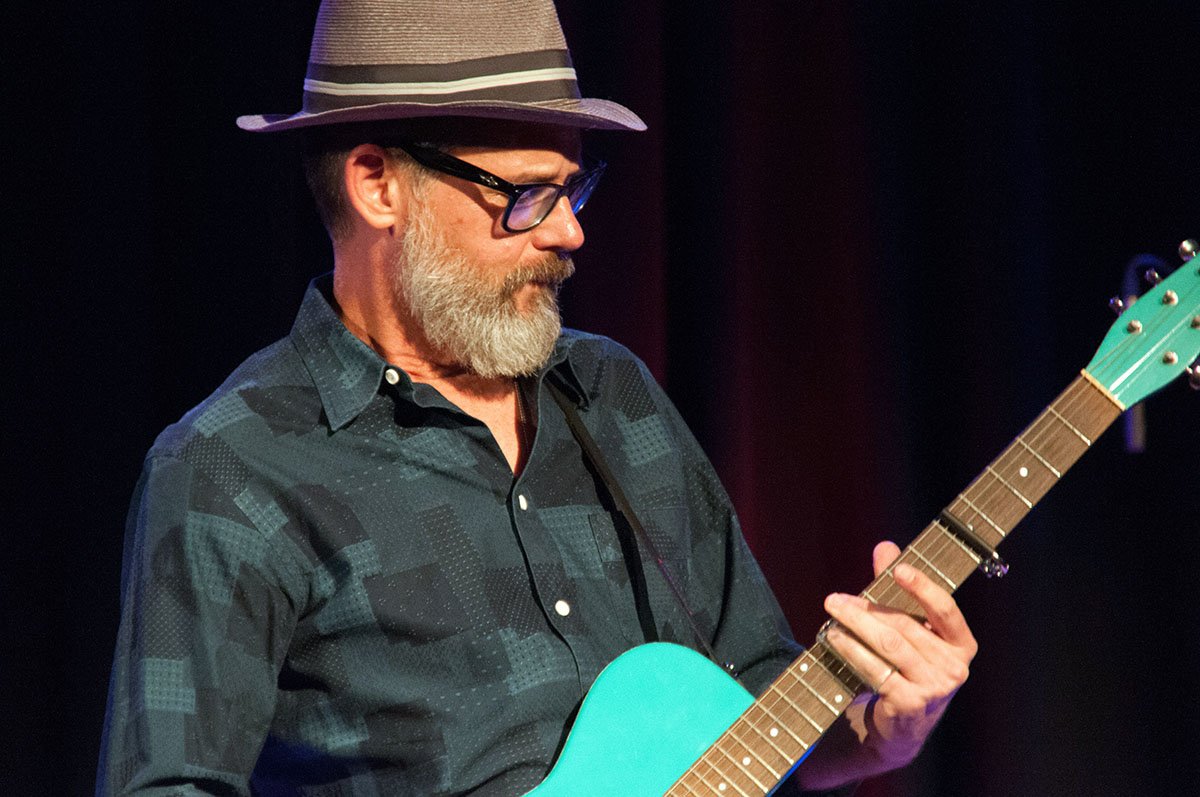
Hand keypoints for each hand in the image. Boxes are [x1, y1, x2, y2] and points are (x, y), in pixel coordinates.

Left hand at [821, 541, 977, 765]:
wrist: (905, 724)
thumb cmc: (909, 667)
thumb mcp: (910, 629)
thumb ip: (898, 590)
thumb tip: (885, 547)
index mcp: (961, 643)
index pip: (945, 608)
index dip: (922, 587)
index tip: (899, 569)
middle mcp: (954, 666)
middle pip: (905, 626)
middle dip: (867, 609)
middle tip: (836, 599)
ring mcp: (934, 687)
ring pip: (890, 645)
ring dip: (856, 626)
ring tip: (833, 614)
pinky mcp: (910, 703)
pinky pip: (876, 669)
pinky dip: (852, 651)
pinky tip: (835, 640)